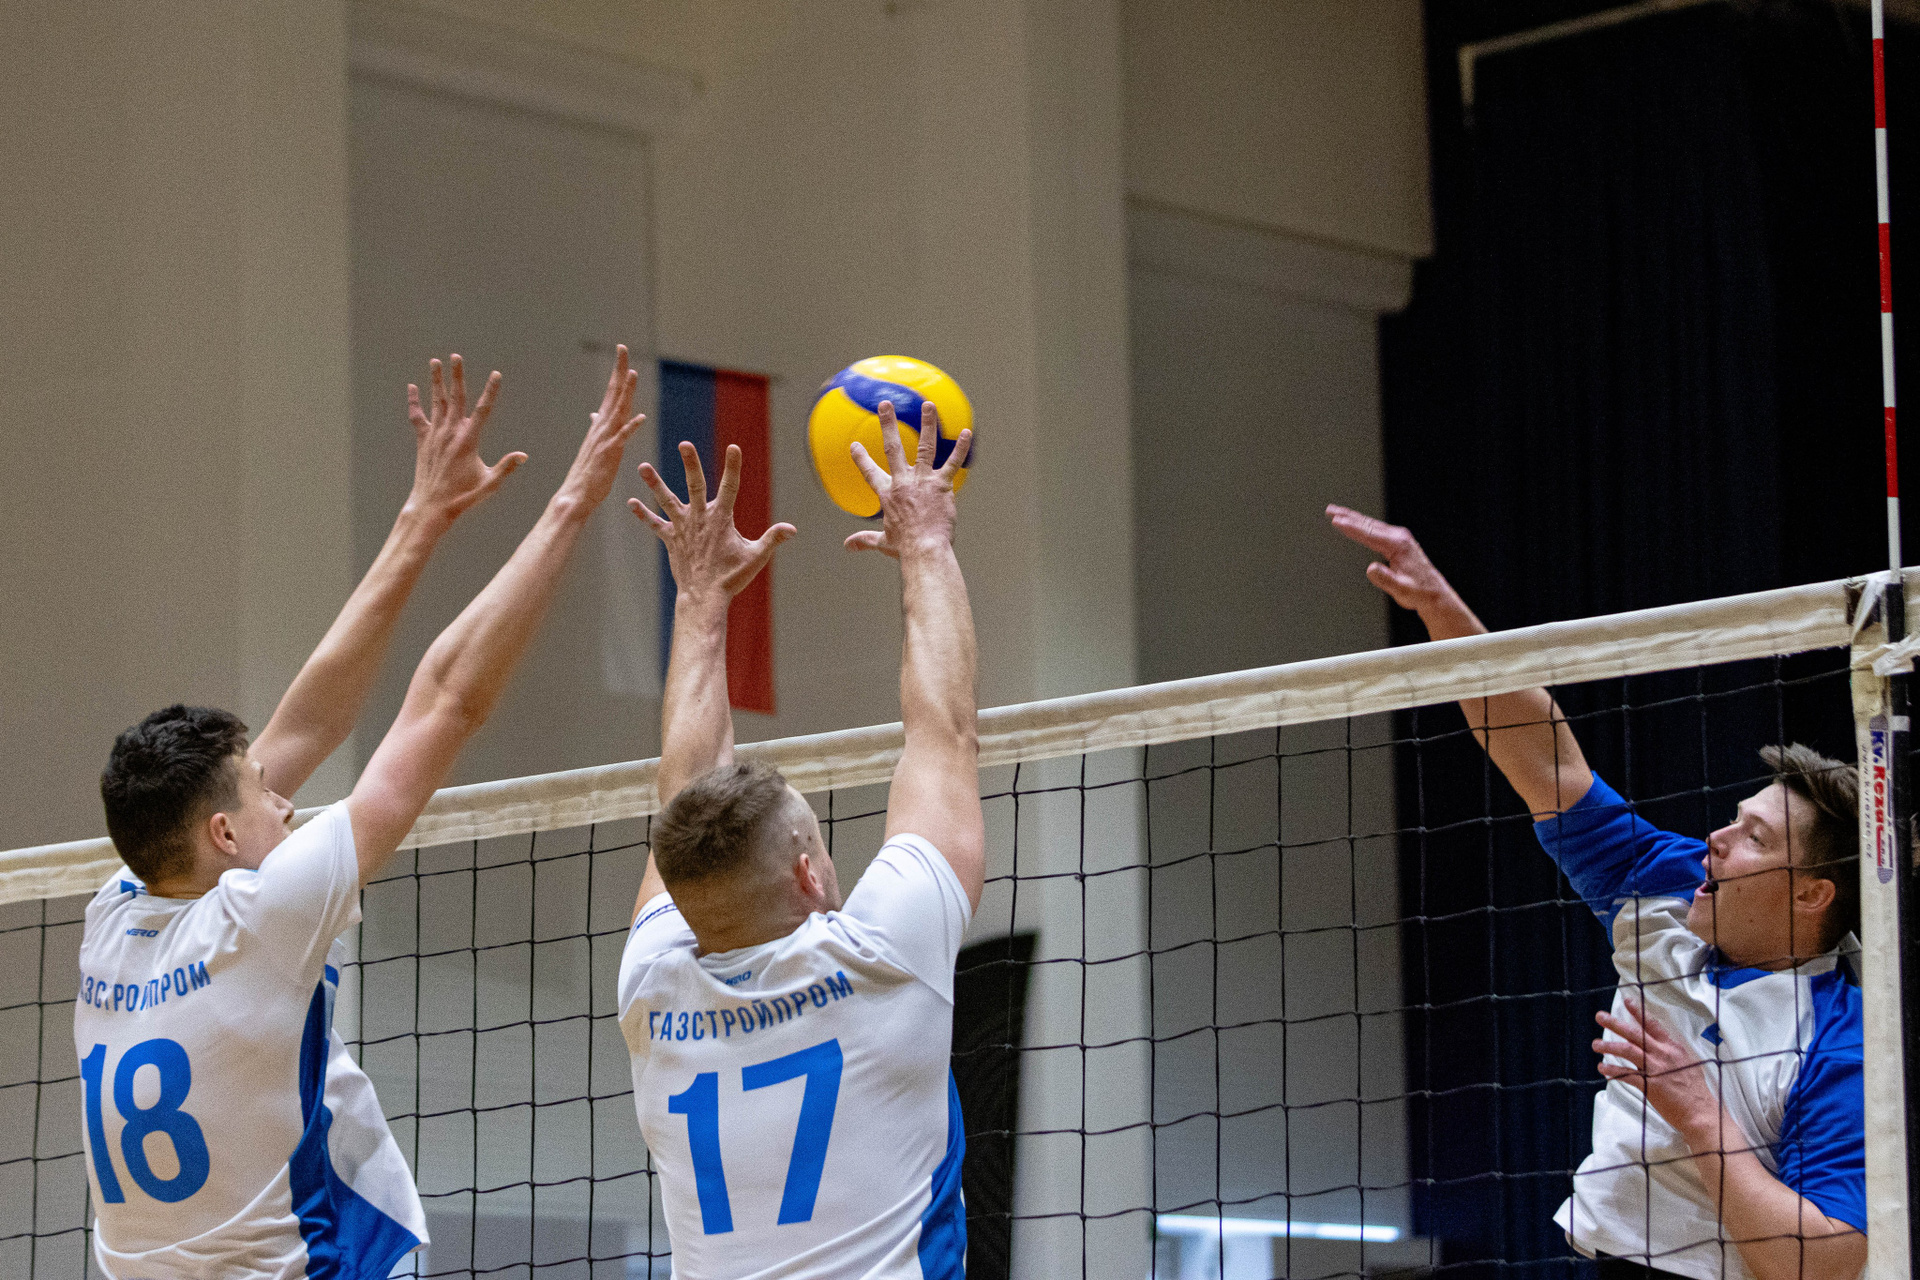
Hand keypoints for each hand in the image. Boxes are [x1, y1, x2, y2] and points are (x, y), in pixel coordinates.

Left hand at [404, 355, 526, 522]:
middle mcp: (450, 433)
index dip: (491, 391)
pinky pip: (417, 416)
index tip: (496, 375)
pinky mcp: (423, 440)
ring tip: (435, 362)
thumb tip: (523, 456)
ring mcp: (434, 435)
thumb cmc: (463, 497)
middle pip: (455, 397)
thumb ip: (506, 467)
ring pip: (436, 402)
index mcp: (468, 441)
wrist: (432, 506)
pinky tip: (412, 387)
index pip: (483, 410)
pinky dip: (414, 401)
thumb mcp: (489, 484)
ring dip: (436, 381)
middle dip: (457, 376)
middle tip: (456, 356)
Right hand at [554, 345, 645, 513]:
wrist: (576, 495)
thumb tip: (595, 413)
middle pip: (613, 394)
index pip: (610, 392)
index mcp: (601, 425)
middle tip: (623, 348)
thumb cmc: (588, 473)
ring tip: (632, 373)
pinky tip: (640, 418)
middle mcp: (602, 427)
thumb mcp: (595, 445)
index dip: (617, 372)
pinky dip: (630, 427)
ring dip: (626, 392)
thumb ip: (597, 428)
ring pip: (618, 411)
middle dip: (619, 370)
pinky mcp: (609, 454)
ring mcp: (605, 439)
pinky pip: (621, 438)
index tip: (622, 352)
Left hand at [632, 442, 795, 599]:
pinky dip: (643, 515)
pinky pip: (655, 525)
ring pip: (667, 500)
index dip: (733, 467)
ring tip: (642, 466)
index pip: (730, 487)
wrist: (704, 597)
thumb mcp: (755, 557)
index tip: (734, 447)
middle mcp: (700, 518)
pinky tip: (631, 503)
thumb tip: (792, 529)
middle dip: (691, 463)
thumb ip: (772, 539)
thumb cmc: (732, 578)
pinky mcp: (671, 540)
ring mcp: (683, 528)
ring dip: (654, 483)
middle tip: (684, 443)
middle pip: (695, 485)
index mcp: (721, 519)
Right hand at [845, 400, 972, 557]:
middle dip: (887, 423)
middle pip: (893, 447)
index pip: (870, 472)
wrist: (924, 549)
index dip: (861, 458)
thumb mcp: (883, 541)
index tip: (855, 445)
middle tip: (885, 404)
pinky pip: (953, 462)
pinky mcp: (942, 485)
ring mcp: (923, 481)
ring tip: (927, 405)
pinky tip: (967, 432)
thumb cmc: (905, 547)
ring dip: (927, 424)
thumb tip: (848, 547)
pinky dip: (960, 447)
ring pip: (924, 446)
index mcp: (887, 494)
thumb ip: (865, 540)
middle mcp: (903, 482)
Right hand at [1325, 504, 1462, 613]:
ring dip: (1353, 518)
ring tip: (1337, 513)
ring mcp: (1400, 538)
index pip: (1369, 533)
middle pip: (1368, 524)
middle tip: (1330, 510)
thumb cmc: (1418, 592)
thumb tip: (1371, 569)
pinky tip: (1356, 523)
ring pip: (1371, 524)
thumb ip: (1385, 579)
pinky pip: (1376, 529)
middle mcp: (1399, 537)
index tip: (1336, 520)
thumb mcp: (1401, 590)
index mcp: (1398, 546)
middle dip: (1348, 516)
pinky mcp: (1399, 541)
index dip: (1351, 527)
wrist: (1434, 593)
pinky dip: (1363, 524)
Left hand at [1593, 997, 1725, 1144]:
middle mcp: (1664, 1054)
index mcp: (1674, 1048)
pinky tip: (1602, 1068)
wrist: (1701, 1112)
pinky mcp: (1650, 1085)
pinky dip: (1612, 1071)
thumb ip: (1671, 1052)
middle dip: (1615, 1024)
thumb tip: (1656, 1044)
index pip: (1653, 1025)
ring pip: (1628, 1051)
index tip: (1626, 1001)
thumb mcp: (1688, 1063)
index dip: (1638, 1012)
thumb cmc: (1695, 1090)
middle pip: (1635, 1034)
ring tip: (1596, 1044)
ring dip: (1609, 1046)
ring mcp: (1656, 1069)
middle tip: (1600, 1016)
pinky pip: (1626, 1075)